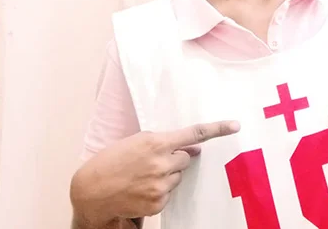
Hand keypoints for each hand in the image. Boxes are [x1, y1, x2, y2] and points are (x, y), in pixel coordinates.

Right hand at [70, 121, 239, 224]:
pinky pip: (170, 192)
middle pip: (186, 158)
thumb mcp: (138, 141)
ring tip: (143, 175)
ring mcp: (161, 184)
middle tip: (154, 161)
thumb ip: (167, 142)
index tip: (235, 126)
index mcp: (157, 142)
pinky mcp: (158, 202)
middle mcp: (162, 163)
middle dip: (175, 158)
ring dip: (168, 174)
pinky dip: (161, 190)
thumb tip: (194, 149)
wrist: (92, 190)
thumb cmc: (113, 160)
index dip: (217, 129)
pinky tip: (142, 188)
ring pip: (178, 176)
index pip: (194, 134)